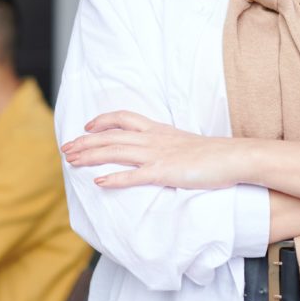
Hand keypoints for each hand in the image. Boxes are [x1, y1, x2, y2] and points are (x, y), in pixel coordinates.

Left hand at [62, 110, 240, 189]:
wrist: (234, 157)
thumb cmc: (214, 154)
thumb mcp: (185, 144)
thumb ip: (168, 145)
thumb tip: (157, 153)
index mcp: (159, 130)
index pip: (124, 118)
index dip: (103, 120)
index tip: (86, 126)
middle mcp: (154, 139)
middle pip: (111, 136)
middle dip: (85, 141)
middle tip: (65, 148)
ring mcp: (158, 155)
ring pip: (116, 151)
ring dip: (90, 155)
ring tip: (71, 161)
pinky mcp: (165, 172)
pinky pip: (134, 176)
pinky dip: (114, 178)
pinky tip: (98, 182)